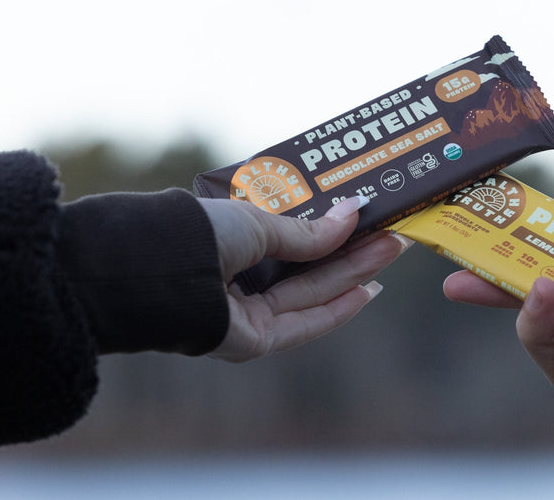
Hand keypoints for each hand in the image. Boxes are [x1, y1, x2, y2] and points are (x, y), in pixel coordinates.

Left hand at [199, 196, 406, 361]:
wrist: (161, 272)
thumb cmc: (200, 234)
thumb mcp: (258, 222)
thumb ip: (307, 231)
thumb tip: (353, 213)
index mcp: (235, 243)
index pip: (292, 239)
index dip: (331, 229)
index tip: (366, 214)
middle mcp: (240, 279)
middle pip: (308, 268)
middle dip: (353, 251)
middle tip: (392, 232)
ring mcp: (247, 313)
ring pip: (311, 293)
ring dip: (354, 273)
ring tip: (392, 248)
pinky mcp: (254, 341)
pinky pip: (303, 324)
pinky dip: (337, 309)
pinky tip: (367, 291)